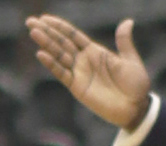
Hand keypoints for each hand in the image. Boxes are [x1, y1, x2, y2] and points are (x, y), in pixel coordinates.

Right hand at [27, 16, 151, 129]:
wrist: (134, 107)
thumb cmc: (135, 84)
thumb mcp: (130, 59)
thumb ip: (124, 41)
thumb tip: (127, 21)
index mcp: (95, 52)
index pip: (73, 36)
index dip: (59, 27)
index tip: (44, 19)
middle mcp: (83, 61)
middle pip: (61, 43)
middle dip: (46, 32)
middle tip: (30, 22)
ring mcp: (79, 74)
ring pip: (58, 55)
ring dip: (45, 43)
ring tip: (33, 32)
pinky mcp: (77, 87)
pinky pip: (62, 73)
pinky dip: (51, 64)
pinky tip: (41, 54)